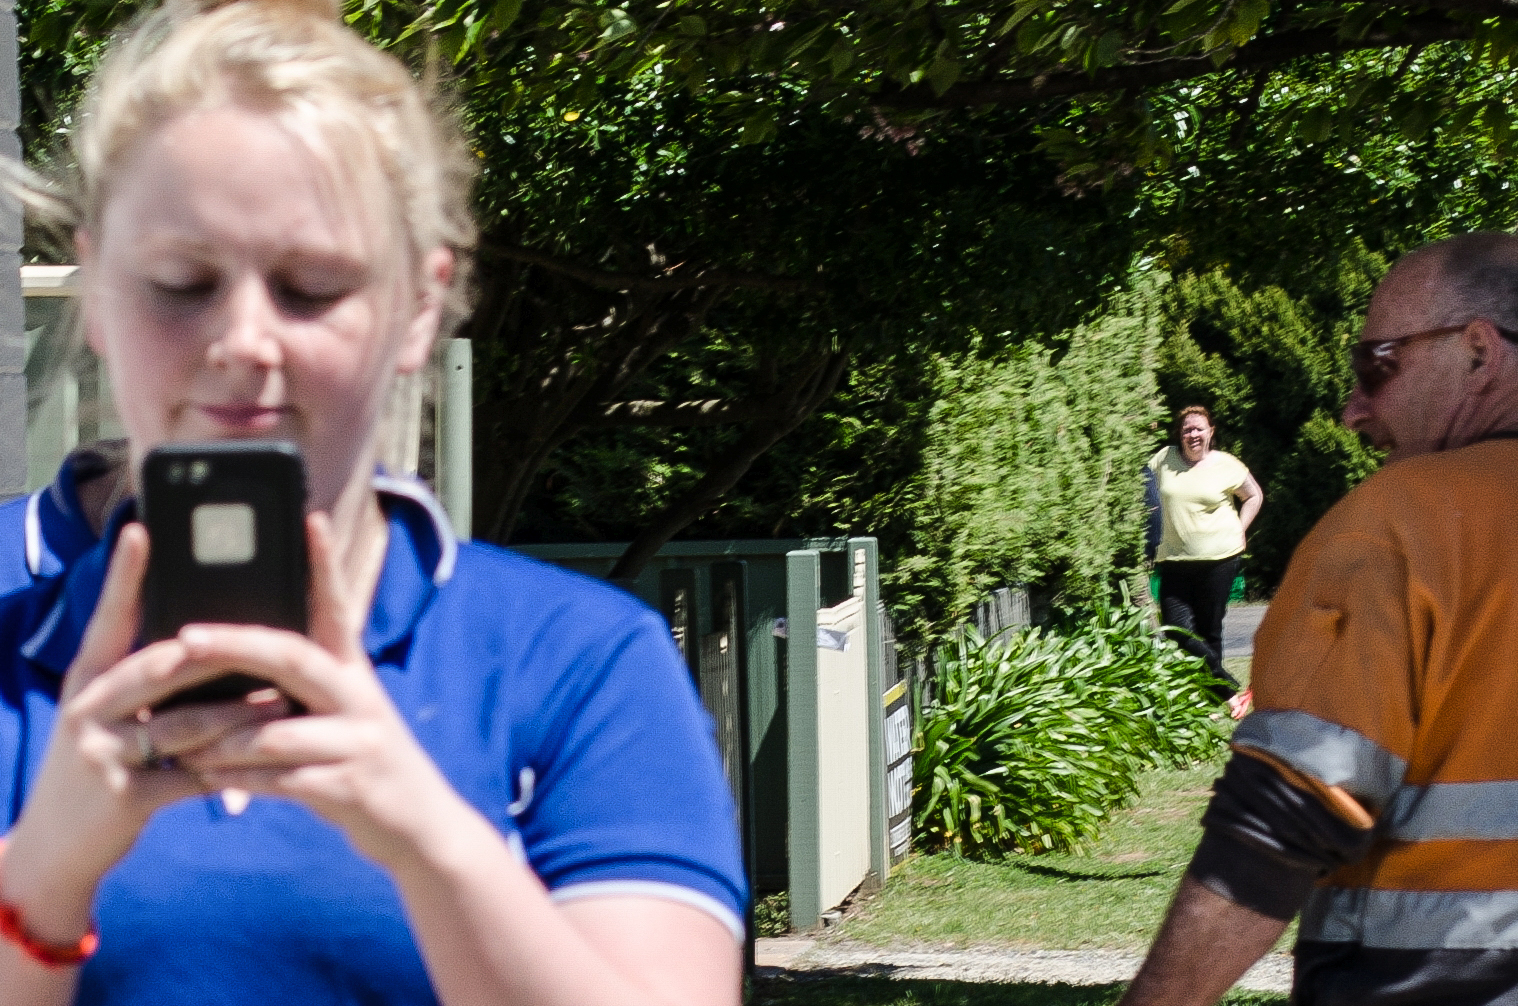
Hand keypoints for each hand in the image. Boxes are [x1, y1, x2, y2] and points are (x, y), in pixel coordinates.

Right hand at [0, 526, 291, 943]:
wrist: (52, 852)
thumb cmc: (98, 770)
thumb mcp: (106, 719)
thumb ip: (143, 684)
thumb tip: (202, 643)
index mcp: (87, 680)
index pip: (109, 619)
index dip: (125, 575)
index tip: (141, 529)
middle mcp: (87, 708)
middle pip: (163, 667)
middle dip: (221, 653)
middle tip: (272, 636)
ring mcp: (100, 752)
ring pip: (188, 724)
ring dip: (242, 715)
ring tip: (285, 700)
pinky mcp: (123, 796)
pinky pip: (192, 776)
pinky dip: (231, 771)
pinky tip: (262, 767)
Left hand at [174, 514, 468, 869]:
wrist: (420, 824)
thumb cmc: (362, 762)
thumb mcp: (345, 714)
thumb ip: (305, 686)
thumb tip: (241, 654)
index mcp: (354, 673)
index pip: (337, 608)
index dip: (324, 564)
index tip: (308, 519)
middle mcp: (360, 699)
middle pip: (295, 659)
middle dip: (237, 645)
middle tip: (186, 636)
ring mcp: (359, 742)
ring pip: (276, 731)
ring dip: (221, 739)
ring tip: (178, 741)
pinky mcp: (350, 787)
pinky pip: (283, 779)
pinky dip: (239, 780)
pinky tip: (206, 778)